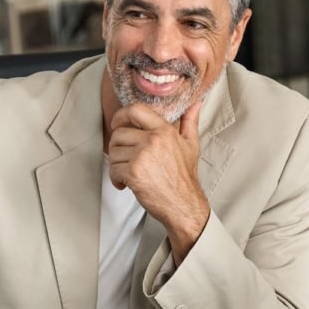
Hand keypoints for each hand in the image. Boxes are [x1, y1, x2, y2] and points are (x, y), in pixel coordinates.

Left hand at [107, 101, 210, 262]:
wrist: (183, 204)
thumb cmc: (184, 177)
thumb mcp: (191, 145)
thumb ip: (190, 122)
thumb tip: (195, 104)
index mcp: (164, 131)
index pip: (135, 110)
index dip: (121, 115)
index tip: (117, 124)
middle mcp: (153, 140)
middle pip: (118, 134)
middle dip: (117, 148)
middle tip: (124, 158)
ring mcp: (142, 156)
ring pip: (113, 152)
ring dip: (116, 165)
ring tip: (127, 173)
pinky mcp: (133, 173)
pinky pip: (113, 169)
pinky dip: (115, 179)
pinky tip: (125, 184)